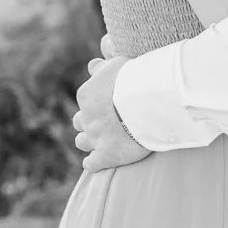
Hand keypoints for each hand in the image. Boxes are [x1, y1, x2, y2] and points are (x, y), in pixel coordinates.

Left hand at [73, 55, 149, 173]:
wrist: (147, 103)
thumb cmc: (136, 79)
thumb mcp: (117, 64)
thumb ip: (102, 67)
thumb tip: (92, 66)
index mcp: (86, 95)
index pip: (86, 101)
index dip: (97, 104)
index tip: (111, 104)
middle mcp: (86, 117)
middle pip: (79, 122)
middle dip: (89, 123)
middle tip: (105, 122)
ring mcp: (94, 138)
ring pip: (81, 142)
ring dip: (89, 142)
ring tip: (103, 141)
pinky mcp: (106, 155)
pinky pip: (91, 164)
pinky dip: (93, 163)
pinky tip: (99, 162)